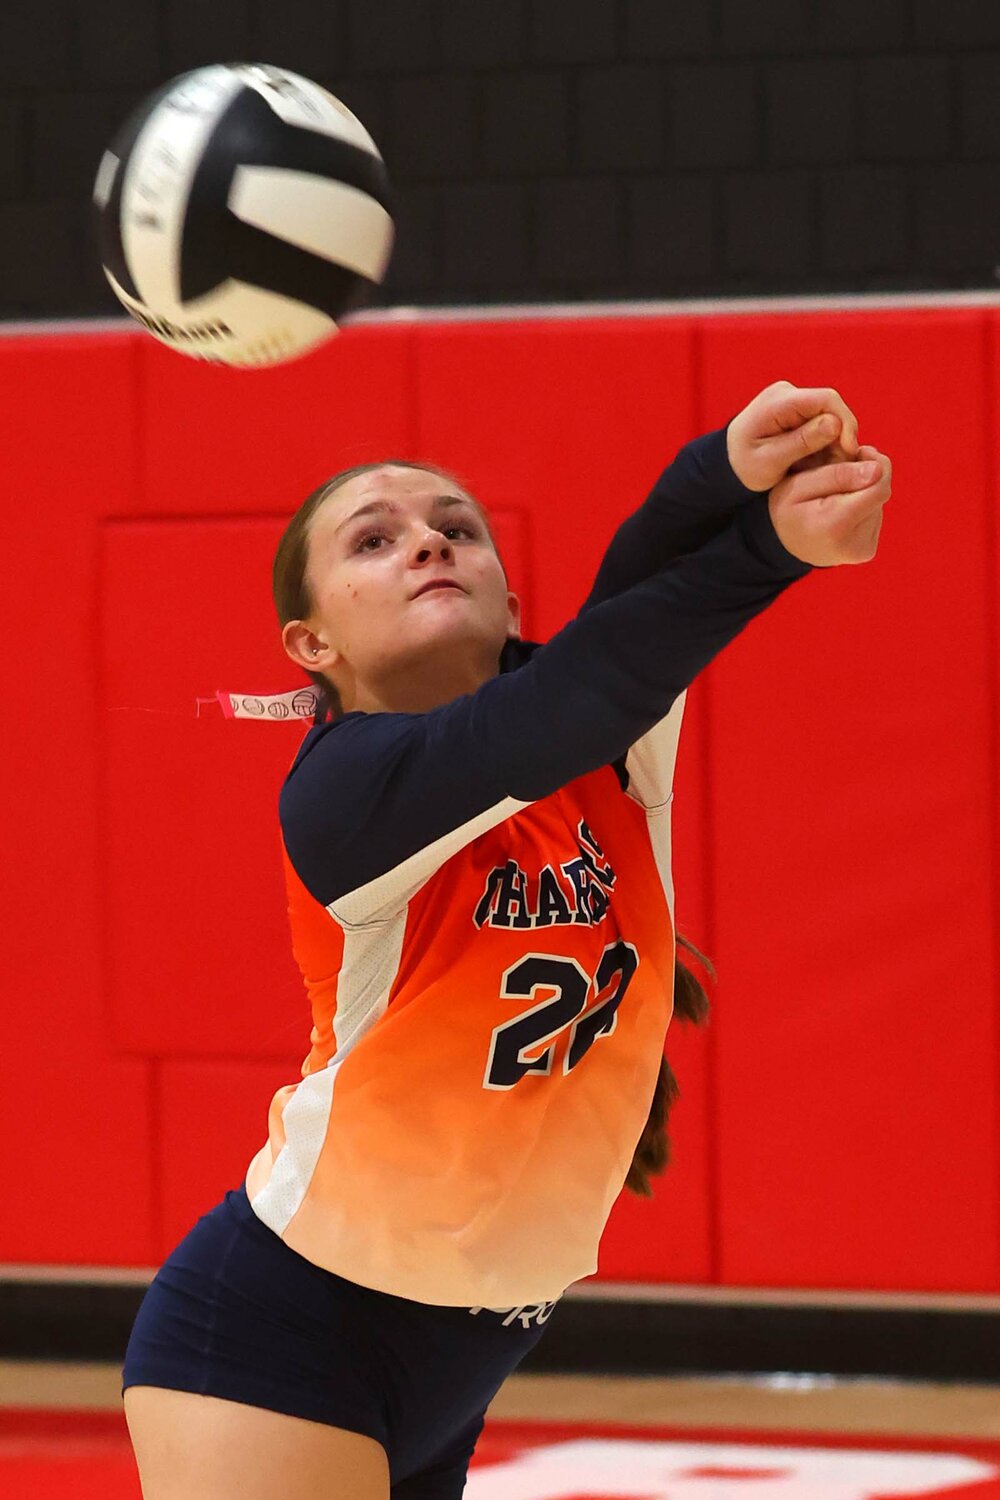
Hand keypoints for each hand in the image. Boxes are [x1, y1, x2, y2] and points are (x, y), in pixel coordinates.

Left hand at [727, 380, 859, 491]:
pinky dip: (824, 445)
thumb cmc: (743, 466)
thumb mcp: (769, 461)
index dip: (845, 422)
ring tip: (821, 468)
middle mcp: (788, 394)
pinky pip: (822, 425)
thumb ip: (801, 442)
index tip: (849, 450)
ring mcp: (793, 401)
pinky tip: (815, 463)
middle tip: (838, 466)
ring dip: (833, 444)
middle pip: (831, 409)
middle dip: (840, 438)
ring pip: (830, 418)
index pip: (826, 399)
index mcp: (777, 402)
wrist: (728, 464)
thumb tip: (834, 424)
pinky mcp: (798, 412)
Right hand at [768, 445, 891, 566]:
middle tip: (837, 478)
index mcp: (834, 526)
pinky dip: (862, 506)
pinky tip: (841, 511)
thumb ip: (837, 473)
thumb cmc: (788, 510)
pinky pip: (875, 515)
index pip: (879, 485)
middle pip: (881, 491)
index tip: (856, 454)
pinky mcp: (867, 550)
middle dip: (865, 477)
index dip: (872, 463)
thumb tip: (878, 469)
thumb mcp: (798, 484)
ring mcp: (862, 550)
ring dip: (862, 491)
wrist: (786, 545)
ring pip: (879, 502)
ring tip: (835, 497)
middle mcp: (853, 544)